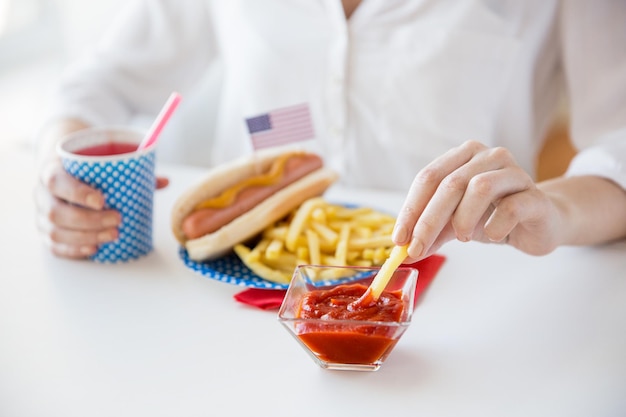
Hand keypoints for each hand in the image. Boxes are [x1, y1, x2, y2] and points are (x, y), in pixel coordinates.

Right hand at [35, 159, 169, 258]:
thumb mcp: (101, 165)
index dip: (78, 193)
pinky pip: (55, 247)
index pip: (57, 181)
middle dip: (89, 221)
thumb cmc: (85, 172)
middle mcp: (42, 195)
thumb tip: (166, 181)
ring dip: (85, 237)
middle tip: (116, 220)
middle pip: (58, 213)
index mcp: (52, 172)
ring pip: (56, 232)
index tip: (102, 201)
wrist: (60, 173)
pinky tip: (94, 248)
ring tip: (112, 235)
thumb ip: (132, 172)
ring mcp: (42, 216)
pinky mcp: (47, 232)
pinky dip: (75, 250)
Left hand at [392, 140, 562, 260]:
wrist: (541, 221)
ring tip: (461, 237)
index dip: (411, 209)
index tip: (399, 239)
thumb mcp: (454, 224)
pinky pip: (511, 207)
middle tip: (416, 249)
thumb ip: (431, 234)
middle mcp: (488, 157)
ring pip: (480, 187)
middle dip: (428, 221)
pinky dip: (494, 226)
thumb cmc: (493, 216)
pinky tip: (491, 236)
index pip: (428, 178)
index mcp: (463, 156)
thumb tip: (403, 251)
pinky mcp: (535, 195)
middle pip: (450, 184)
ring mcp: (514, 172)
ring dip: (462, 219)